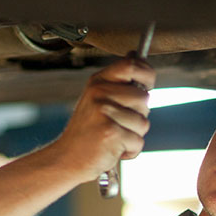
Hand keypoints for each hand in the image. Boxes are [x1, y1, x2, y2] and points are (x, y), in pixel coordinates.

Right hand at [50, 55, 154, 181]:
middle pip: (144, 97)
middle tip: (118, 124)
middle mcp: (100, 93)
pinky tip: (113, 149)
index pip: (131, 65)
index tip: (147, 84)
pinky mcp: (110, 132)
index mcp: (98, 82)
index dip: (147, 74)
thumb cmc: (88, 132)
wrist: (67, 158)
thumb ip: (119, 83)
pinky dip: (130, 150)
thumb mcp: (98, 99)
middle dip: (139, 115)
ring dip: (134, 135)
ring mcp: (104, 112)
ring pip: (144, 122)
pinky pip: (138, 141)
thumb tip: (136, 56)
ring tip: (114, 137)